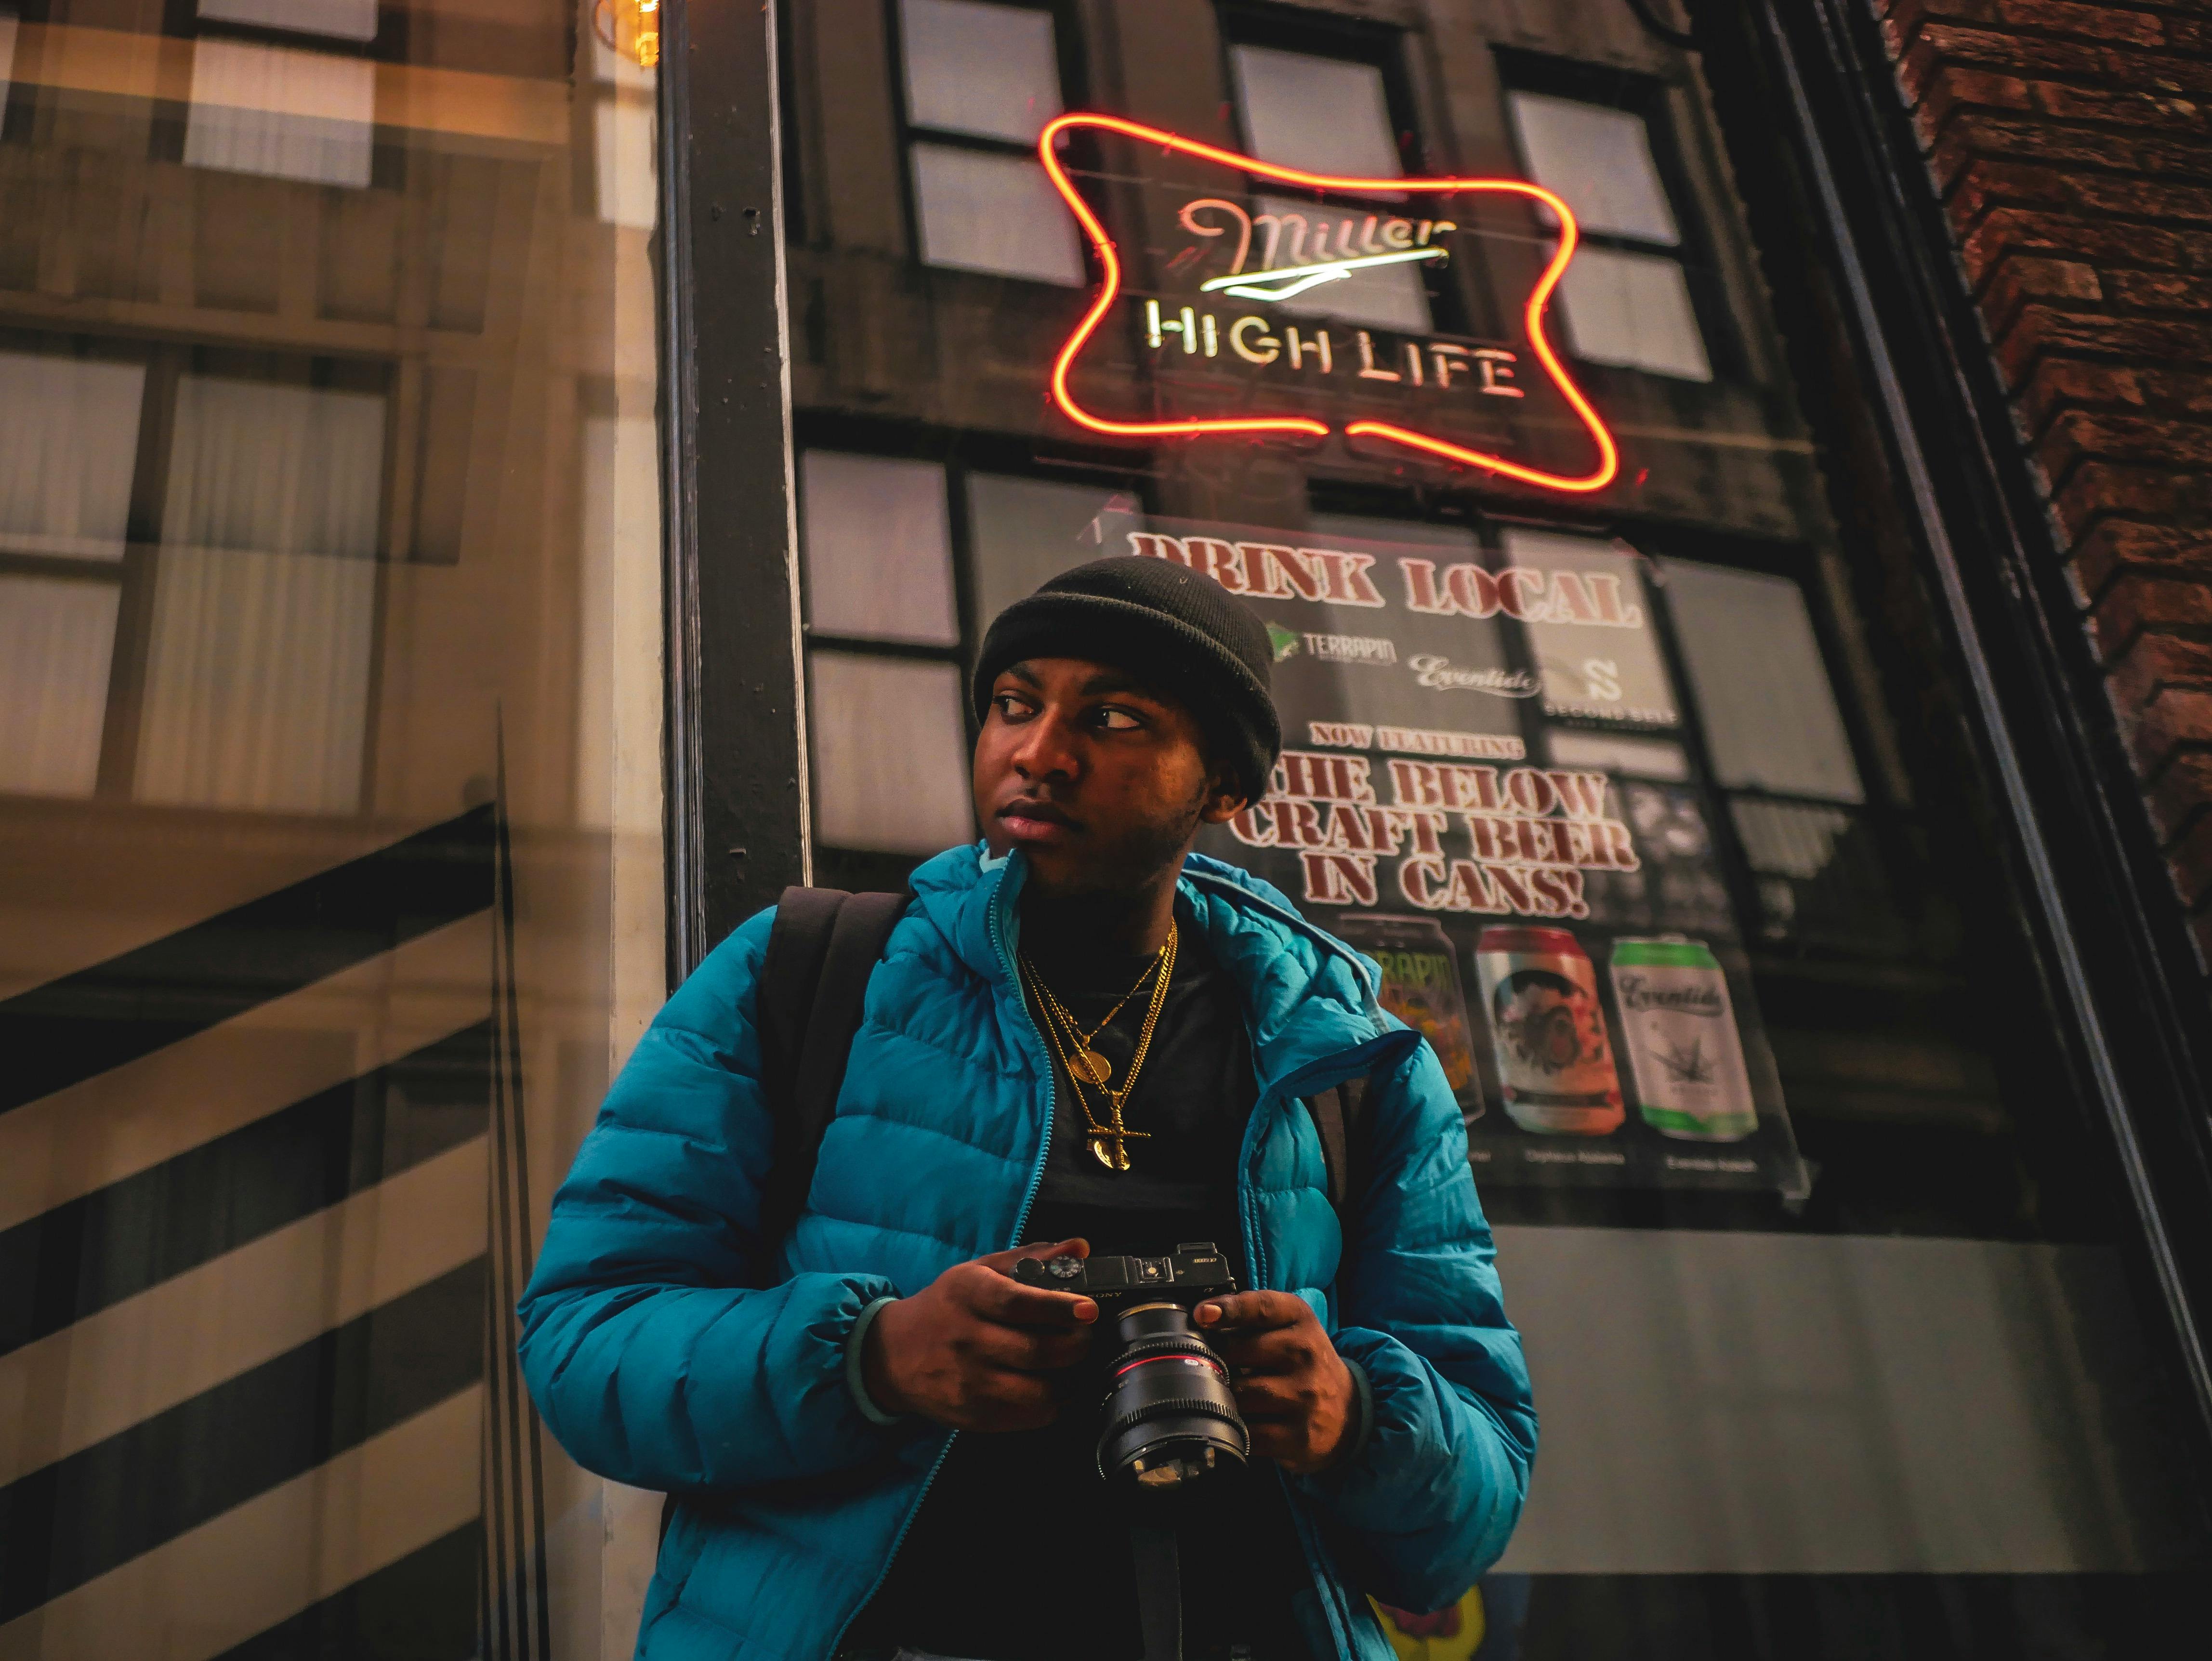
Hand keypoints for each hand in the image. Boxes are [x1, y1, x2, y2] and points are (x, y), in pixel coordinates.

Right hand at [862, 1239, 1097, 1430]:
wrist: (893, 1355)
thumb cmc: (948, 1306)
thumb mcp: (980, 1272)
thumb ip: (1032, 1258)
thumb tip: (1080, 1247)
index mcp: (968, 1295)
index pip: (1017, 1303)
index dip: (1058, 1307)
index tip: (1088, 1308)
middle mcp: (966, 1340)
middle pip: (1035, 1350)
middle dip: (1075, 1344)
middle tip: (1084, 1335)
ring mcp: (969, 1382)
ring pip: (1037, 1390)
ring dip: (1067, 1379)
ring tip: (1070, 1363)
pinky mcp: (974, 1416)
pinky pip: (1029, 1417)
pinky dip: (1052, 1403)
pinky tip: (1052, 1386)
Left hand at [1196, 1291, 1354, 1475]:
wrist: (1349, 1411)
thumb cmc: (1304, 1363)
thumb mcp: (1290, 1327)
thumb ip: (1252, 1315)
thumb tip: (1201, 1317)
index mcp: (1301, 1320)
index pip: (1262, 1307)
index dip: (1229, 1309)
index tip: (1202, 1314)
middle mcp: (1306, 1355)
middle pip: (1238, 1352)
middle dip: (1214, 1359)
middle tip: (1206, 1364)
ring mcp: (1304, 1398)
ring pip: (1240, 1395)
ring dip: (1221, 1396)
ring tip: (1221, 1394)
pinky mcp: (1299, 1437)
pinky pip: (1248, 1434)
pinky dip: (1233, 1429)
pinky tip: (1236, 1422)